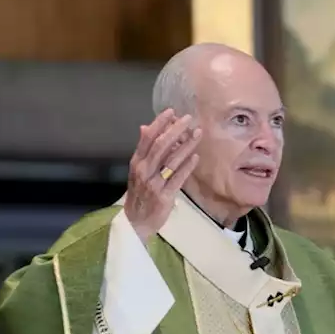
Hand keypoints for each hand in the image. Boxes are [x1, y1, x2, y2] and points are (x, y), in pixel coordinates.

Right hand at [124, 110, 200, 242]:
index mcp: (136, 162)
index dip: (159, 123)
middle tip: (188, 119)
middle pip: (160, 146)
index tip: (172, 111)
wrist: (136, 222)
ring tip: (198, 134)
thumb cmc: (140, 194)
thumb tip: (145, 127)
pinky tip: (196, 156)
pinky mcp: (164, 196)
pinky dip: (187, 166)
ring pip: (171, 160)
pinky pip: (177, 178)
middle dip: (175, 130)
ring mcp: (153, 183)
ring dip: (186, 145)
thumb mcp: (138, 170)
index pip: (147, 138)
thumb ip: (144, 150)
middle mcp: (143, 170)